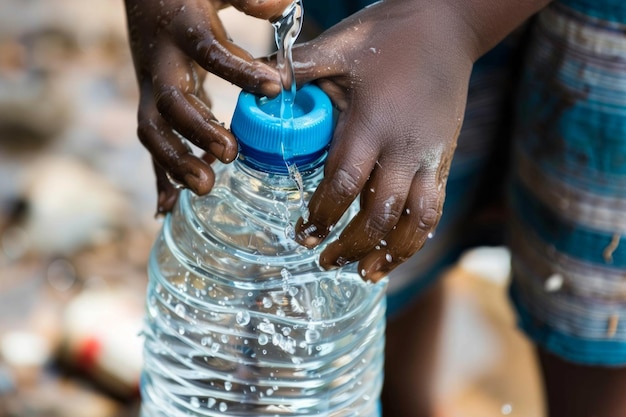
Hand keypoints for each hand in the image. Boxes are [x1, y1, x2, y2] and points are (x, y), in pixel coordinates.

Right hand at [124, 0, 288, 213]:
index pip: (209, 52)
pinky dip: (159, 177)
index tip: (274, 88)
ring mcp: (150, 89)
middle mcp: (160, 65)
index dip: (239, 71)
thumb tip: (285, 3)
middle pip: (169, 104)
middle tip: (231, 154)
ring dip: (175, 163)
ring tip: (205, 188)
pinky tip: (167, 208)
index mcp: (182, 31)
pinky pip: (155, 145)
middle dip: (197, 132)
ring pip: (153, 132)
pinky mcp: (152, 107)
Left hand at [289, 0, 546, 280]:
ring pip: (415, 221)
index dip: (323, 215)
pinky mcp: (445, 158)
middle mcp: (403, 148)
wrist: (448, 25)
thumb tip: (255, 81)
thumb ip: (296, 67)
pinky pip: (433, 209)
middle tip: (325, 260)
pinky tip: (397, 251)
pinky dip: (415, 237)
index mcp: (371, 124)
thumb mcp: (339, 47)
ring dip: (389, 252)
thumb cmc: (387, 35)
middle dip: (350, 244)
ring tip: (365, 273)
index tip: (304, 233)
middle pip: (378, 214)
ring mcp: (429, 156)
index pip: (343, 184)